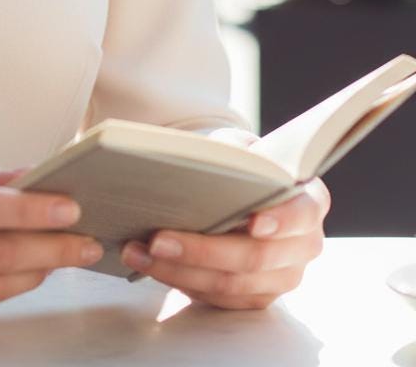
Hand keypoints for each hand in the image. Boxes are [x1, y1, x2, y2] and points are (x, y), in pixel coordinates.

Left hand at [120, 176, 330, 308]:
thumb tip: (190, 160)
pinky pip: (220, 298)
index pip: (302, 212)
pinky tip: (150, 266)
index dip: (281, 219)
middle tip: (158, 240)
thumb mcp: (237, 148)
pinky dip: (181, 283)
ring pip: (232, 284)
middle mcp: (303, 244)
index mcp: (309, 201)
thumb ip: (226, 155)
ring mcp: (284, 276)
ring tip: (138, 253)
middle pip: (255, 257)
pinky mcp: (259, 296)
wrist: (241, 188)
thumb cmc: (240, 165)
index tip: (253, 223)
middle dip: (201, 250)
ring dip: (179, 271)